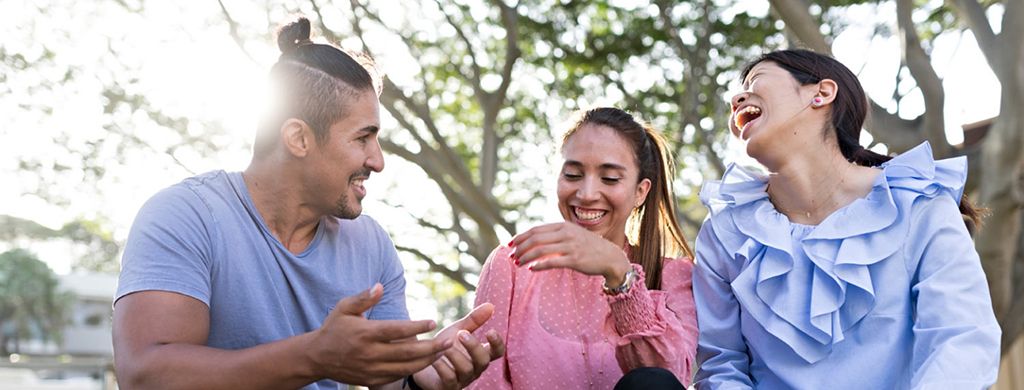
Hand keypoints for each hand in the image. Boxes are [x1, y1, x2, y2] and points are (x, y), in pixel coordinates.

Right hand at [307, 284, 452, 385]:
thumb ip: (363, 298)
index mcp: (365, 333)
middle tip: (449, 341)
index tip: (433, 322)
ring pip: (406, 367)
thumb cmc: (334, 328)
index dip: (416, 327)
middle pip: (406, 352)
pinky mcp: (372, 380)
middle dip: (431, 347)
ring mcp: (371, 369)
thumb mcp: (344, 308)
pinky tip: (427, 361)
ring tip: (444, 351)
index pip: (396, 330)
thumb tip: (380, 286)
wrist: (317, 357)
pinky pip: (398, 376)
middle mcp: (369, 353)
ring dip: (428, 360)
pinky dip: (415, 369)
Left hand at [412, 303, 505, 389]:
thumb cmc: (445, 348)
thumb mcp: (458, 331)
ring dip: (455, 355)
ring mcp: (463, 379)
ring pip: (466, 370)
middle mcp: (475, 368)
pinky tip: (434, 358)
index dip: (497, 343)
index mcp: (480, 354)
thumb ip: (474, 321)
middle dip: (474, 346)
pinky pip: (449, 378)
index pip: (497, 352)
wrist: (422, 364)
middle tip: (461, 334)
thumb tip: (491, 305)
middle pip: (483, 361)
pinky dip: (442, 367)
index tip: (490, 330)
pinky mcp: (448, 386)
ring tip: (444, 346)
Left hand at [509, 222, 631, 285]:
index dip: (520, 237)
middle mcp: (565, 234)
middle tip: (511, 256)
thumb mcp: (572, 234)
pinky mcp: (574, 259)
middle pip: (535, 239)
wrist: (610, 257)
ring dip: (526, 257)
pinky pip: (552, 262)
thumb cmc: (588, 247)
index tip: (509, 244)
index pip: (535, 229)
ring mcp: (570, 246)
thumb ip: (556, 235)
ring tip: (518, 263)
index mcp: (563, 226)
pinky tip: (531, 269)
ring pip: (540, 250)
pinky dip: (539, 265)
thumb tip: (535, 239)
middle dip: (520, 247)